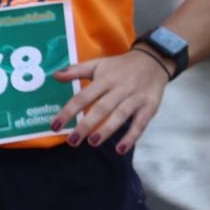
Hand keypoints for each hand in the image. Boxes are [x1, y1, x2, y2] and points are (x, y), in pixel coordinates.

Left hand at [50, 50, 169, 151]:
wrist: (155, 60)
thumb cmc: (121, 66)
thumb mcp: (99, 64)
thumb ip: (77, 70)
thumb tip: (55, 75)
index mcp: (105, 79)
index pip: (83, 96)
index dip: (68, 111)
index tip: (55, 126)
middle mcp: (121, 88)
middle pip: (102, 107)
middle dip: (87, 124)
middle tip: (72, 141)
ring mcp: (136, 98)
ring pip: (121, 115)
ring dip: (107, 129)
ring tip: (93, 142)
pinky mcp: (150, 106)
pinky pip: (141, 123)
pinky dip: (132, 137)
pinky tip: (120, 149)